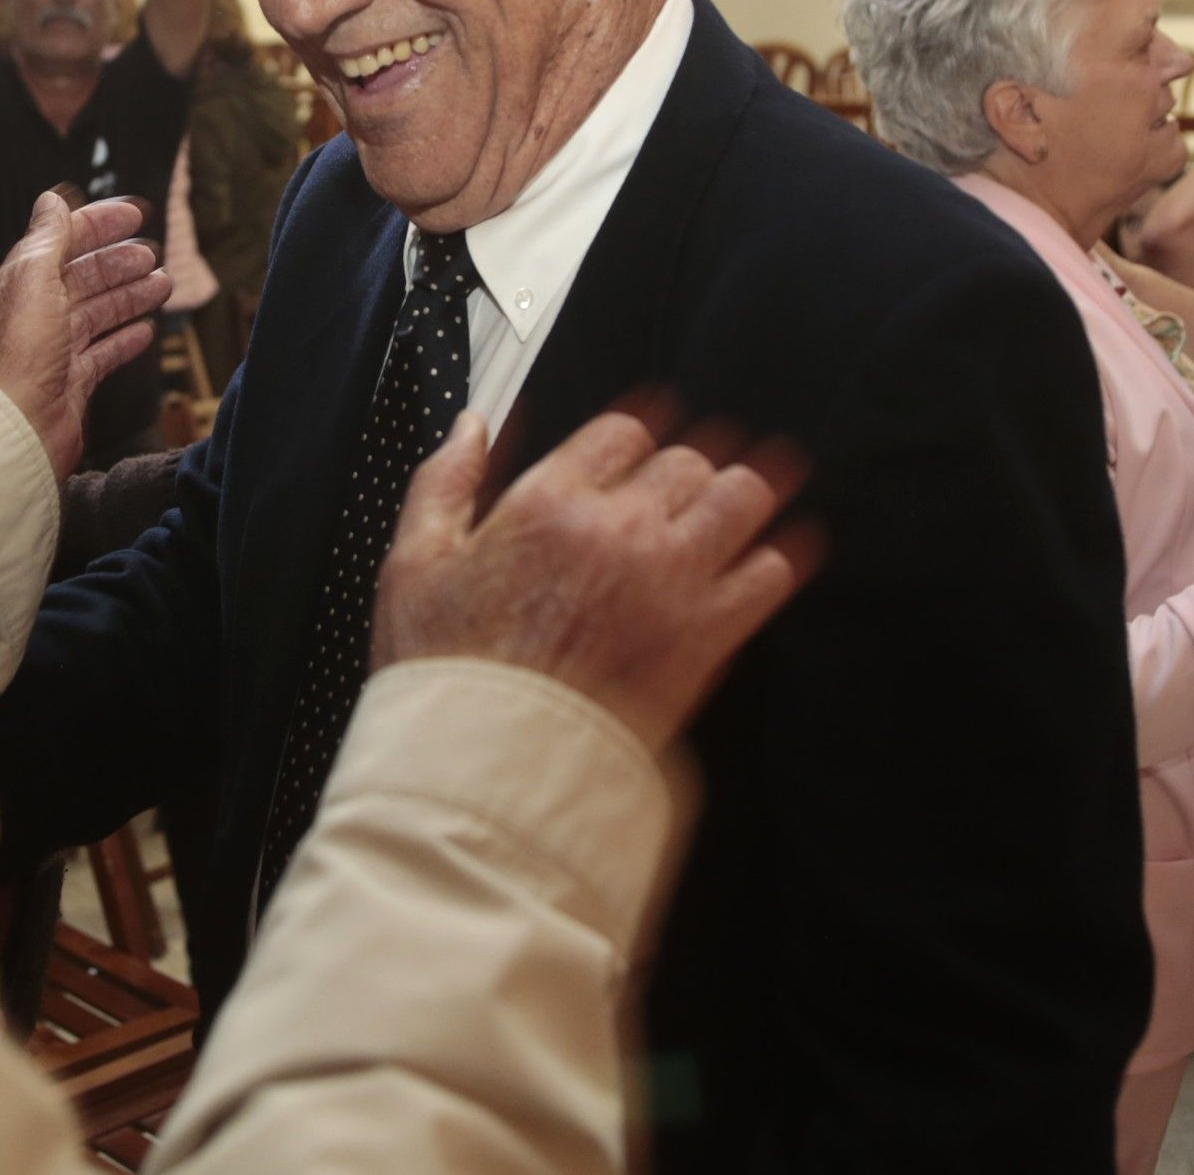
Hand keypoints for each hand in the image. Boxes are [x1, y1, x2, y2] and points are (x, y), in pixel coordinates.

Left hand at [0, 191, 169, 477]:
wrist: (17, 422)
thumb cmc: (21, 353)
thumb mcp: (35, 278)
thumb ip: (48, 238)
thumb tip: (53, 199)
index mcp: (27, 281)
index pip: (66, 240)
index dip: (100, 224)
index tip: (135, 214)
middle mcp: (40, 311)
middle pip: (86, 277)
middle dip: (120, 262)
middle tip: (152, 253)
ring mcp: (58, 347)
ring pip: (100, 312)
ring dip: (131, 296)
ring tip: (162, 284)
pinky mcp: (74, 379)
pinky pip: (104, 352)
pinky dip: (125, 339)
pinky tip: (144, 331)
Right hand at [371, 408, 824, 749]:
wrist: (490, 765)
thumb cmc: (452, 676)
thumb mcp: (413, 562)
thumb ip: (444, 481)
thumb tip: (471, 429)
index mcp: (548, 503)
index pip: (624, 430)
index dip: (638, 434)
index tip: (645, 442)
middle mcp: (617, 530)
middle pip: (689, 460)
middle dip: (691, 466)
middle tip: (693, 480)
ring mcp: (670, 579)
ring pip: (740, 498)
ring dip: (745, 493)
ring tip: (747, 497)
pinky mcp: (708, 634)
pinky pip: (771, 571)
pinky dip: (781, 557)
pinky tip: (779, 553)